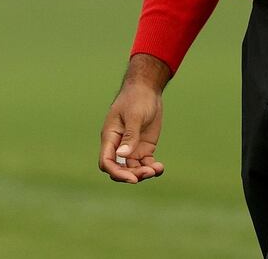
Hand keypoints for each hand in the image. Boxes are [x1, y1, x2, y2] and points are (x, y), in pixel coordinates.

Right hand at [98, 56, 169, 183]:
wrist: (148, 89)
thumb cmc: (136, 98)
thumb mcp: (134, 115)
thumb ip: (129, 135)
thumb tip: (121, 155)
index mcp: (110, 137)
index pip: (107, 162)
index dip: (116, 173)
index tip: (132, 178)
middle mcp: (119, 146)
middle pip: (120, 169)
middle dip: (133, 174)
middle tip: (149, 172)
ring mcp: (131, 148)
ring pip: (133, 169)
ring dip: (143, 173)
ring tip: (157, 169)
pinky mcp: (143, 147)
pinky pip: (145, 163)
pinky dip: (152, 168)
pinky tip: (160, 168)